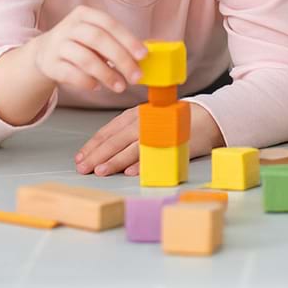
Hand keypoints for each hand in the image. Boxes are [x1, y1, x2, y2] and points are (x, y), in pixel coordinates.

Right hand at [28, 5, 146, 93]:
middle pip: (98, 39)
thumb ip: (116, 43)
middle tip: (136, 76)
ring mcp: (57, 45)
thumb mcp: (95, 36)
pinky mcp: (49, 64)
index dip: (128, 39)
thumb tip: (142, 58)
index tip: (143, 56)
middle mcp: (69, 26)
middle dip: (121, 59)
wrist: (44, 52)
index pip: (110, 24)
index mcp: (85, 14)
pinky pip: (70, 74)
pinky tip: (97, 86)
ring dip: (107, 74)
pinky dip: (86, 81)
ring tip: (120, 86)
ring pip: (85, 58)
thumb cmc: (80, 44)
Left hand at [75, 101, 222, 175]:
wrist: (207, 117)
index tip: (80, 157)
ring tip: (101, 171)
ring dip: (115, 160)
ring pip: (132, 147)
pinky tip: (130, 172)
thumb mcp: (146, 121)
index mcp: (136, 115)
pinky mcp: (174, 142)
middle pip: (116, 139)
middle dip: (98, 155)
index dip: (93, 145)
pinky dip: (142, 163)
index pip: (109, 130)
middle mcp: (145, 121)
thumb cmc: (172, 122)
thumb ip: (127, 132)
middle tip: (83, 168)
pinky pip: (155, 154)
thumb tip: (103, 150)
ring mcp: (159, 131)